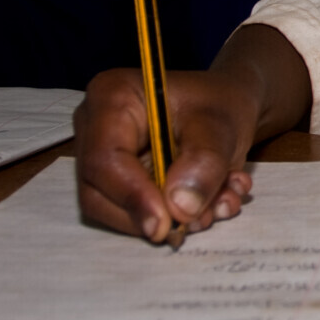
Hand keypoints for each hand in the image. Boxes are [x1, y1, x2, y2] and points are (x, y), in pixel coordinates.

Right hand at [75, 67, 253, 243]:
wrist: (225, 106)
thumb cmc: (218, 103)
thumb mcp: (222, 126)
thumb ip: (204, 162)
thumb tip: (179, 207)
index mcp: (112, 97)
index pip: (104, 159)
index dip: (133, 196)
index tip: (168, 222)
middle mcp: (94, 127)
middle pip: (98, 193)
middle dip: (152, 215)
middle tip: (200, 219)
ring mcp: (101, 156)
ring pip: (114, 210)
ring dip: (169, 219)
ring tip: (218, 203)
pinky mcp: (115, 181)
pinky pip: (131, 213)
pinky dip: (174, 217)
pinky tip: (212, 201)